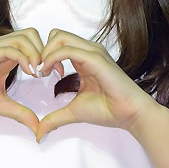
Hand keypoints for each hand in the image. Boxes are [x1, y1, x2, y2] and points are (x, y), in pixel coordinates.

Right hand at [0, 28, 62, 135]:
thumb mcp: (1, 106)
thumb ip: (21, 113)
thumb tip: (38, 127)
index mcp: (7, 57)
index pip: (35, 44)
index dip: (50, 56)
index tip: (58, 74)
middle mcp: (1, 48)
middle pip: (33, 34)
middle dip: (47, 51)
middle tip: (51, 72)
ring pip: (24, 37)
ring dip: (37, 53)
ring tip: (39, 73)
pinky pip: (10, 48)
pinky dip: (24, 58)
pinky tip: (30, 72)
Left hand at [36, 29, 155, 141]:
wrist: (129, 114)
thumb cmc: (108, 110)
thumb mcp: (73, 112)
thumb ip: (55, 118)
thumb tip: (39, 132)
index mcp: (84, 59)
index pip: (59, 43)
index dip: (45, 56)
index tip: (41, 74)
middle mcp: (89, 51)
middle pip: (57, 34)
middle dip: (42, 50)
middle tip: (39, 71)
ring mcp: (93, 53)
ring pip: (60, 37)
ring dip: (45, 53)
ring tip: (43, 72)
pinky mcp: (96, 59)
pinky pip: (67, 50)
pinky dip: (52, 58)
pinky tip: (50, 73)